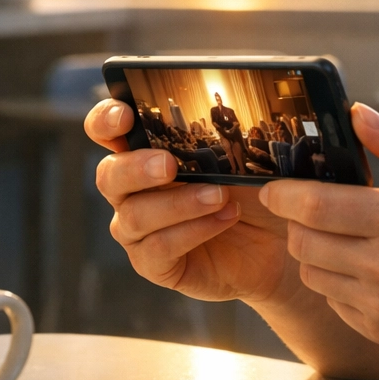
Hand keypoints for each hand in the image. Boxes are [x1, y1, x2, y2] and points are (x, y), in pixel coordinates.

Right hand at [85, 99, 294, 304]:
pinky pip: (158, 247)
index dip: (105, 121)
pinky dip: (193, 230)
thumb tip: (229, 118)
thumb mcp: (241, 159)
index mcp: (145, 154)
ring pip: (135, 215)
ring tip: (220, 196)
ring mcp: (138, 230)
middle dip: (136, 167)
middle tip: (168, 165)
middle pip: (109, 175)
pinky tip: (224, 219)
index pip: (106, 132)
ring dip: (179, 203)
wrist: (273, 240)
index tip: (125, 116)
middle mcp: (131, 192)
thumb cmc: (249, 191)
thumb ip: (222, 139)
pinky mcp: (152, 264)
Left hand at [260, 104, 378, 357]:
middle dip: (297, 221)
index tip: (273, 187)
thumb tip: (358, 114)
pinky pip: (334, 302)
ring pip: (313, 275)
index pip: (317, 206)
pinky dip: (338, 282)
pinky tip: (368, 268)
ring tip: (344, 236)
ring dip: (315, 252)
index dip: (284, 194)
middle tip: (315, 208)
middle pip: (304, 242)